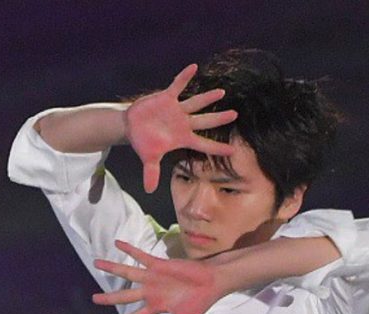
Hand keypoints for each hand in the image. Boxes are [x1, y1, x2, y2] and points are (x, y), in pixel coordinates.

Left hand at [92, 240, 222, 313]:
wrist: (211, 283)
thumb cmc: (200, 301)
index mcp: (156, 306)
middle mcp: (151, 292)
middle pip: (125, 295)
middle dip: (109, 297)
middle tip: (94, 299)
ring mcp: (153, 277)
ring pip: (127, 272)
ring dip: (112, 268)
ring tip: (96, 263)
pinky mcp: (158, 264)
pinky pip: (140, 256)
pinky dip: (129, 249)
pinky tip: (117, 243)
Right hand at [125, 63, 237, 192]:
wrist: (132, 126)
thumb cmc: (144, 143)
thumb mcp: (149, 159)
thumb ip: (151, 173)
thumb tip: (149, 190)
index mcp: (182, 138)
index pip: (203, 145)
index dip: (217, 147)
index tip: (233, 151)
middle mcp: (183, 123)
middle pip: (205, 121)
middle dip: (219, 119)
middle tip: (235, 115)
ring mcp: (176, 110)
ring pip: (195, 103)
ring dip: (207, 98)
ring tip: (222, 92)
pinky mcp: (166, 98)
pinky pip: (177, 85)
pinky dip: (184, 77)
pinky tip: (194, 67)